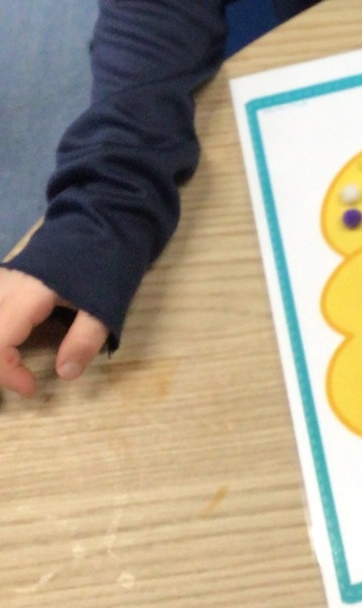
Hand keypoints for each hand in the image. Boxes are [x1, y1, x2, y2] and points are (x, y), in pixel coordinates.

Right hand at [0, 269, 108, 397]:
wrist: (104, 219)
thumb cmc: (105, 260)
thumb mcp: (105, 302)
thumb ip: (85, 339)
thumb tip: (65, 374)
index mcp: (27, 293)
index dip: (7, 374)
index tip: (32, 388)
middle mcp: (5, 285)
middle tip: (18, 376)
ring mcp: (3, 279)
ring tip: (10, 361)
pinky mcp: (5, 279)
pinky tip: (10, 339)